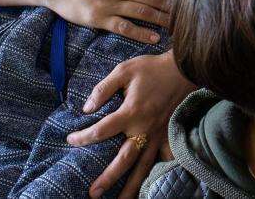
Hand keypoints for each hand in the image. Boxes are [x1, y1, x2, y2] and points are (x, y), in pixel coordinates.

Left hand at [68, 51, 195, 198]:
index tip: (70, 140)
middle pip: (123, 160)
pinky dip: (156, 174)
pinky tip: (149, 187)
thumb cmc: (152, 68)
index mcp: (131, 112)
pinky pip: (162, 160)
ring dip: (131, 186)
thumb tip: (86, 108)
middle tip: (92, 194)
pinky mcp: (168, 136)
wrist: (184, 69)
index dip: (83, 137)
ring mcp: (158, 135)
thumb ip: (103, 89)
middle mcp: (144, 129)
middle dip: (108, 178)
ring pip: (143, 166)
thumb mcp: (124, 70)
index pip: (101, 130)